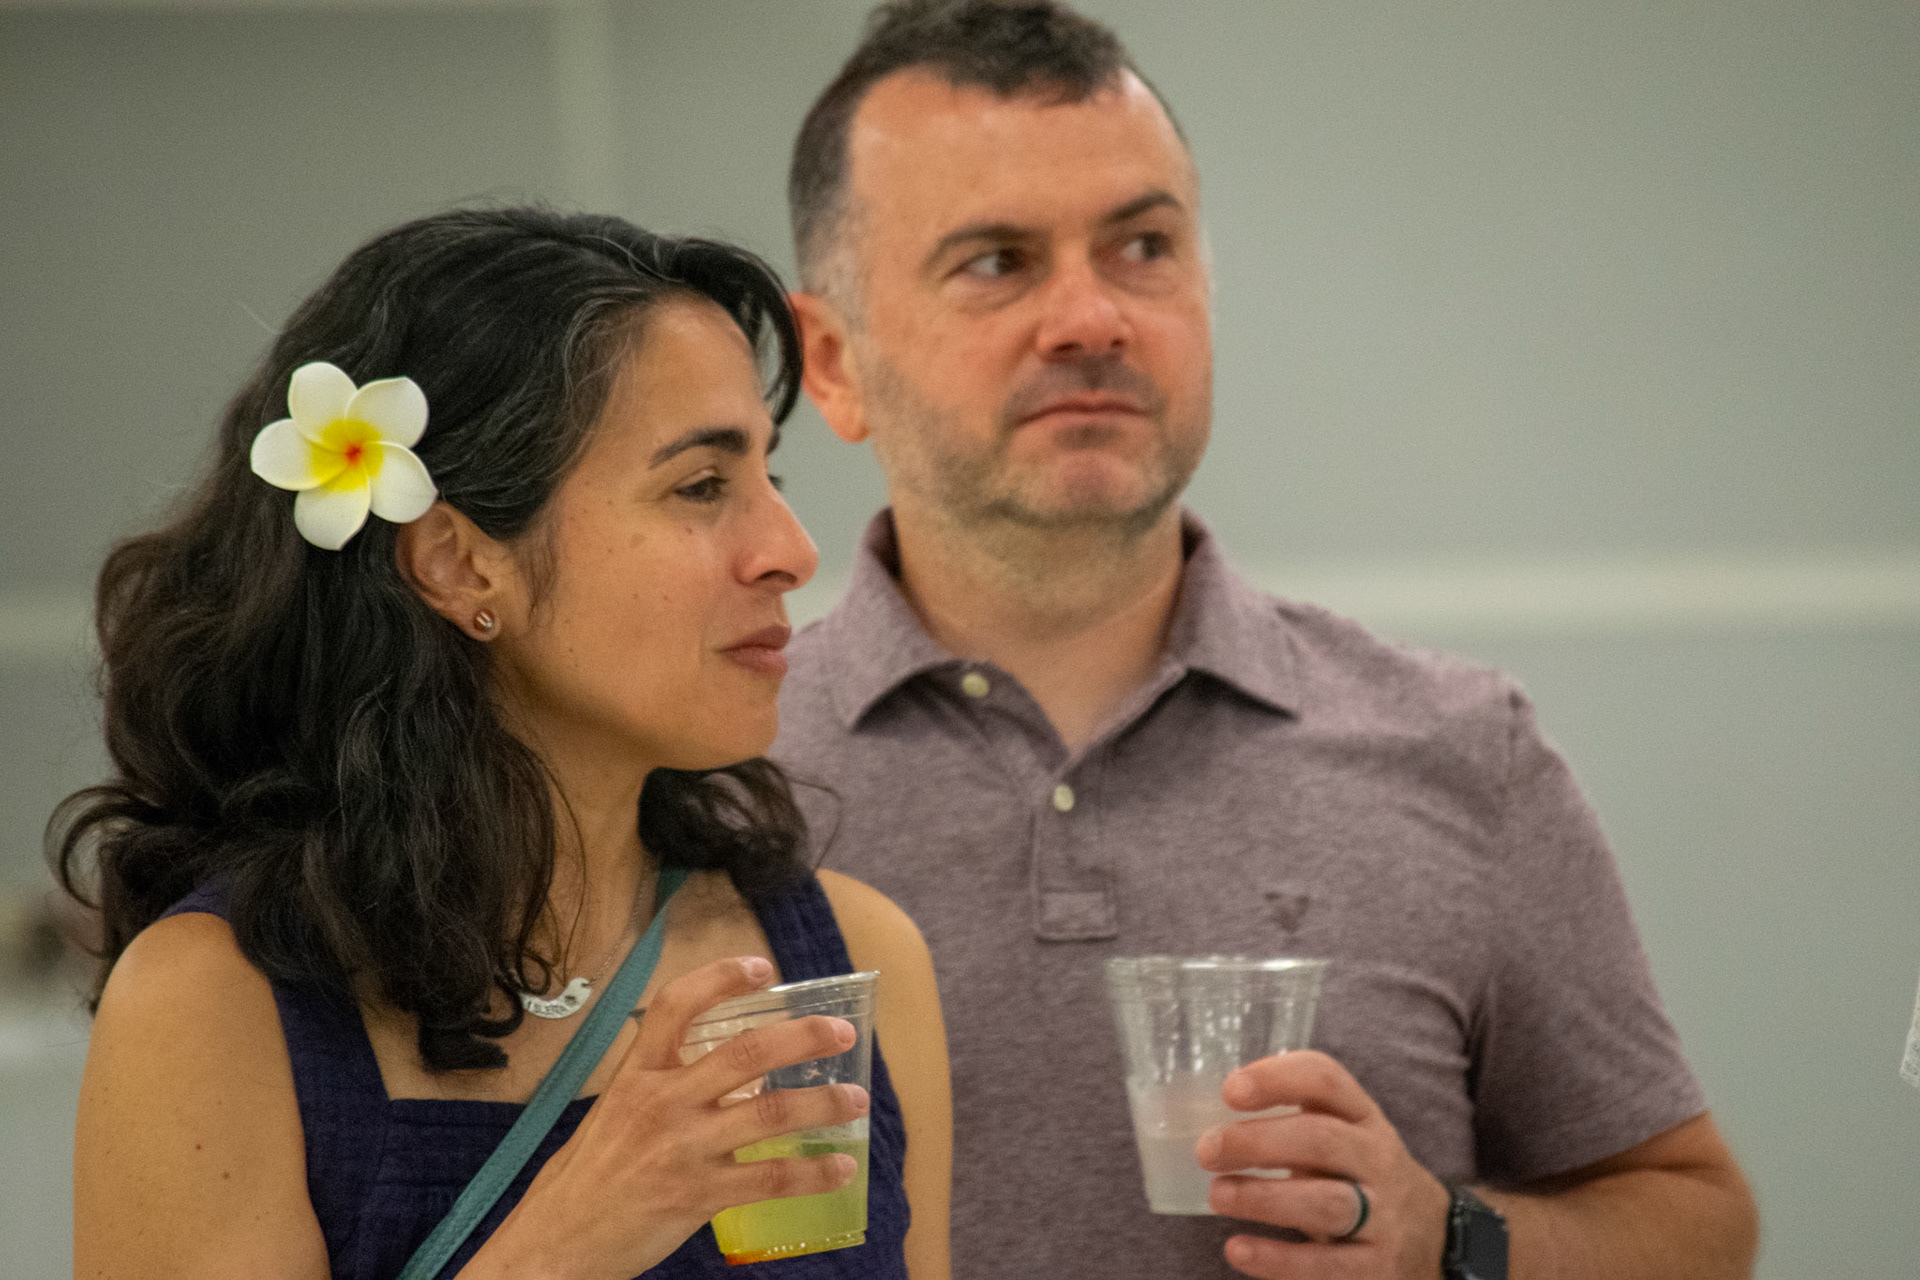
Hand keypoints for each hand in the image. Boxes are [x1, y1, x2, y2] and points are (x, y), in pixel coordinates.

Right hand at [466, 956, 867, 1279]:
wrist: (557, 1242)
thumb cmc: (587, 1177)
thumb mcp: (615, 1113)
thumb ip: (665, 1087)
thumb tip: (730, 1073)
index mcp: (637, 1075)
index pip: (676, 1006)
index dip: (720, 978)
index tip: (762, 967)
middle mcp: (662, 1103)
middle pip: (745, 1053)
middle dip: (803, 1038)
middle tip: (843, 1032)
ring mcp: (683, 1149)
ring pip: (770, 1113)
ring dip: (823, 1104)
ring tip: (856, 1100)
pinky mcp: (698, 1195)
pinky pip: (769, 1178)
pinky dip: (812, 1173)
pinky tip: (840, 1167)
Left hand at [1196, 1050, 1450, 1278]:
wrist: (1431, 1236)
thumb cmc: (1359, 1174)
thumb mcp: (1342, 1134)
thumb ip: (1293, 1118)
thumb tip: (1209, 1115)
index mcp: (1364, 1117)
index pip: (1326, 1080)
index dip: (1277, 1078)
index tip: (1229, 1090)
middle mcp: (1378, 1160)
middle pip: (1321, 1140)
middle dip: (1258, 1141)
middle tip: (1207, 1151)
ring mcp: (1384, 1216)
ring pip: (1327, 1203)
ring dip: (1264, 1198)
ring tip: (1217, 1195)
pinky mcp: (1376, 1268)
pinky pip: (1326, 1266)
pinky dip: (1277, 1260)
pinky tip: (1238, 1250)